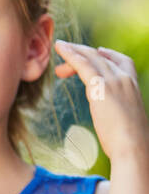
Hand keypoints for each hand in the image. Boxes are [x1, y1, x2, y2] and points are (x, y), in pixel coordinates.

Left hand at [54, 41, 148, 164]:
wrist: (133, 146)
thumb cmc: (129, 142)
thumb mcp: (125, 121)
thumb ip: (118, 113)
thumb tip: (114, 121)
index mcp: (134, 86)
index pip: (122, 61)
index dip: (107, 55)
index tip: (95, 52)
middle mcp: (126, 79)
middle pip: (103, 58)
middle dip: (83, 55)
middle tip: (65, 56)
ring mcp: (115, 81)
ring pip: (92, 58)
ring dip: (74, 51)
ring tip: (60, 47)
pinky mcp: (101, 87)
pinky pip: (83, 65)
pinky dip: (71, 55)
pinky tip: (61, 48)